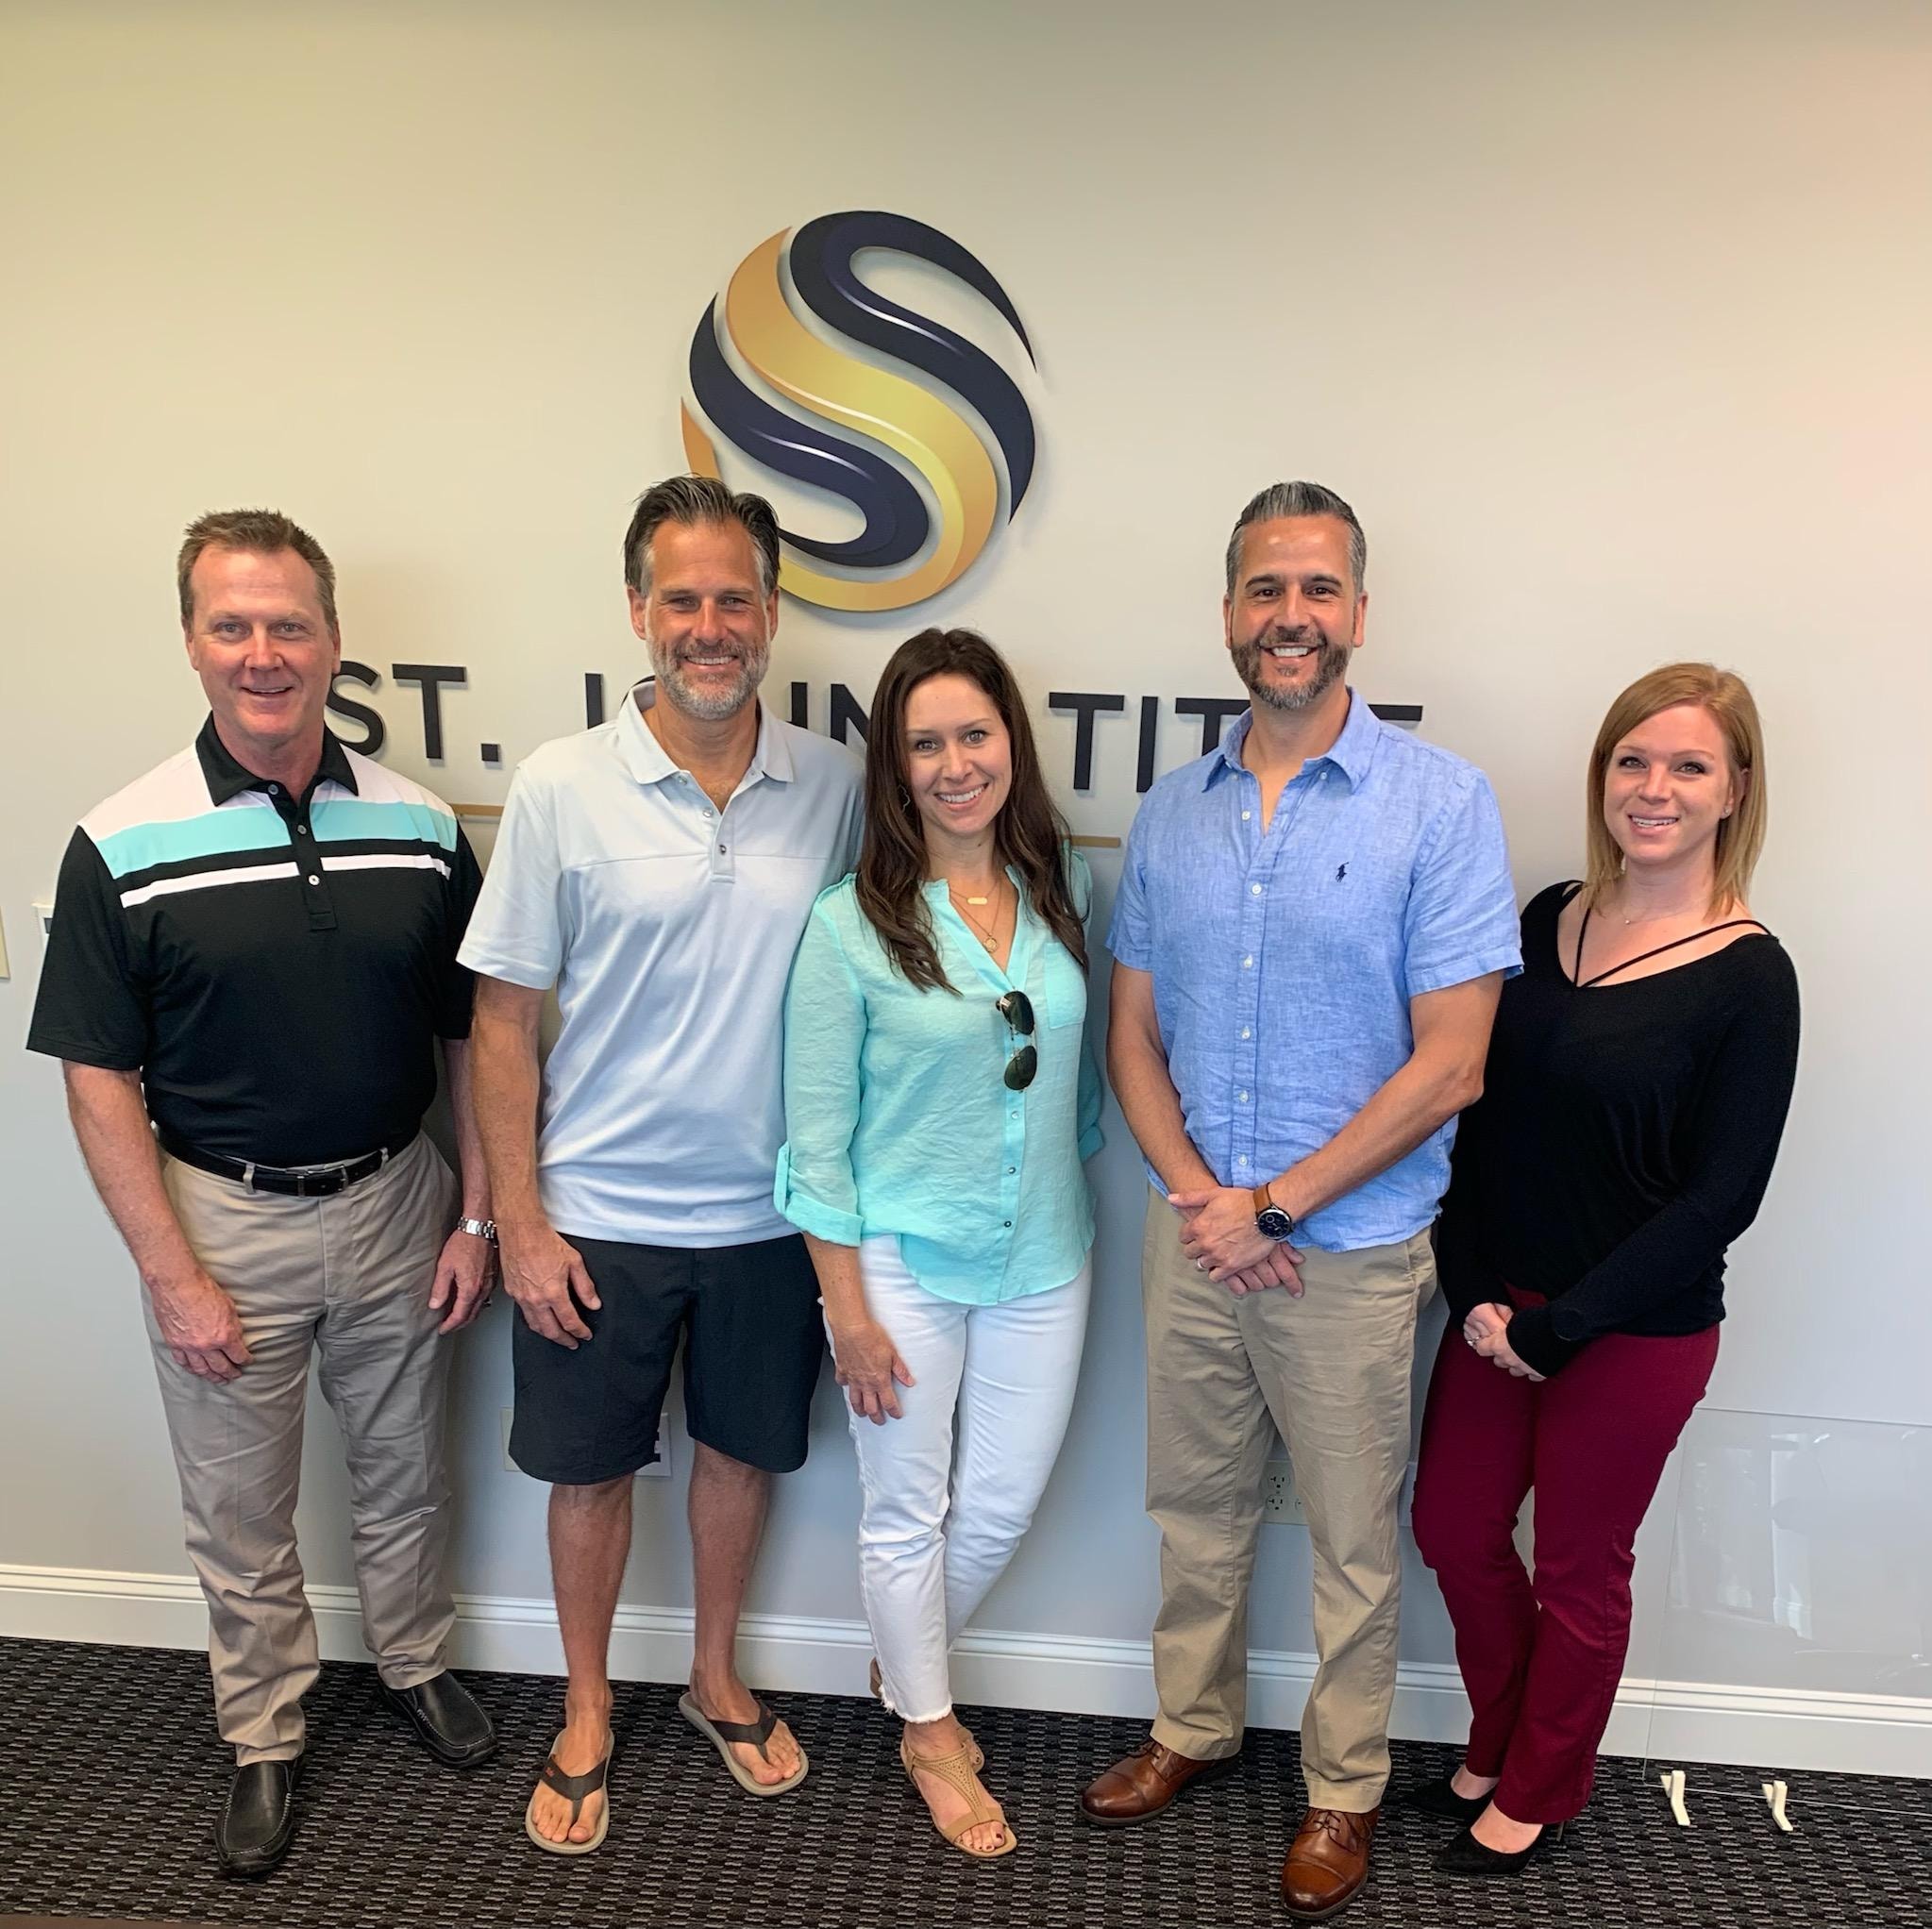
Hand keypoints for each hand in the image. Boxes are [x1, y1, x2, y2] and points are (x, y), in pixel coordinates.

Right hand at [150, 1268, 251, 1381]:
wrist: (177, 1284)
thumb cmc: (201, 1290)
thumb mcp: (229, 1307)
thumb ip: (233, 1326)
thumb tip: (236, 1337)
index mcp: (224, 1336)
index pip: (238, 1355)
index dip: (245, 1360)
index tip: (247, 1361)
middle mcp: (206, 1345)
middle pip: (221, 1367)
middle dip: (230, 1373)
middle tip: (235, 1376)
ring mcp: (188, 1346)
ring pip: (202, 1369)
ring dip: (212, 1376)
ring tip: (218, 1380)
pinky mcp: (174, 1344)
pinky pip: (183, 1362)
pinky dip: (191, 1369)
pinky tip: (196, 1371)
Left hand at [429, 1226, 495, 1334]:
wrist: (481, 1228)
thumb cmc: (464, 1243)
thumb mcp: (445, 1266)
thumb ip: (440, 1288)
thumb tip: (435, 1305)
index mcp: (470, 1289)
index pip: (460, 1315)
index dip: (450, 1325)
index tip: (442, 1329)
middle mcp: (483, 1289)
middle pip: (472, 1315)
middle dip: (460, 1323)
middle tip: (449, 1326)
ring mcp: (490, 1283)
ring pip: (480, 1307)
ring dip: (469, 1314)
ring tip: (458, 1316)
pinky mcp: (493, 1276)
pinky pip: (485, 1297)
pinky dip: (476, 1304)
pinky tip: (470, 1299)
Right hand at [499, 1224, 599, 1347]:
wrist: (521, 1231)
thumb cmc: (545, 1242)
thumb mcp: (574, 1262)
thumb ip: (585, 1286)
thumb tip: (593, 1304)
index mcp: (553, 1292)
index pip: (570, 1321)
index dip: (580, 1332)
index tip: (585, 1335)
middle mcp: (536, 1299)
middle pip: (551, 1331)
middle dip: (564, 1340)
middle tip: (572, 1343)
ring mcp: (521, 1298)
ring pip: (535, 1326)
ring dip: (548, 1335)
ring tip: (558, 1336)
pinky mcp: (512, 1293)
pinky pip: (524, 1314)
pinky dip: (535, 1323)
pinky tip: (541, 1321)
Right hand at [830, 1316, 914, 1424]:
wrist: (852, 1329)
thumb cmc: (871, 1337)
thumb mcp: (892, 1353)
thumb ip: (900, 1370)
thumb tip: (909, 1381)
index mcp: (880, 1380)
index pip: (889, 1402)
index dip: (894, 1411)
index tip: (896, 1415)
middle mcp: (865, 1383)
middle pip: (871, 1407)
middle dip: (876, 1417)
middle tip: (879, 1421)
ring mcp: (852, 1378)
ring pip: (855, 1400)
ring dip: (859, 1409)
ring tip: (862, 1413)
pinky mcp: (842, 1370)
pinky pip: (843, 1383)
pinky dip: (845, 1387)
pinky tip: (847, 1386)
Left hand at [1169, 1186, 1304, 1294]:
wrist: (1267, 1214)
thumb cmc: (1242, 1201)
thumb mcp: (1214, 1194)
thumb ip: (1190, 1198)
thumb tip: (1171, 1199)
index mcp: (1198, 1226)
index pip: (1183, 1237)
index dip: (1191, 1234)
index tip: (1199, 1232)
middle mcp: (1205, 1243)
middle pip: (1190, 1253)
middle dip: (1196, 1248)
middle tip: (1207, 1243)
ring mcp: (1218, 1256)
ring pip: (1201, 1265)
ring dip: (1207, 1260)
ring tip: (1216, 1253)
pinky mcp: (1232, 1266)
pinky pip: (1216, 1277)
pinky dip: (1217, 1272)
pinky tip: (1223, 1265)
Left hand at [1465, 1302, 1544, 1380]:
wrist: (1555, 1334)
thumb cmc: (1533, 1323)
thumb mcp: (1514, 1320)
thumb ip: (1507, 1328)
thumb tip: (1507, 1327)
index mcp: (1498, 1345)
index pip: (1482, 1348)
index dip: (1485, 1344)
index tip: (1488, 1341)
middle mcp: (1508, 1359)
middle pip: (1499, 1361)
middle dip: (1503, 1355)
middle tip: (1509, 1347)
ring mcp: (1523, 1368)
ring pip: (1514, 1370)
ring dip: (1516, 1364)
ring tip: (1523, 1356)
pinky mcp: (1538, 1373)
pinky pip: (1532, 1375)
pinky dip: (1533, 1370)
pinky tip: (1537, 1363)